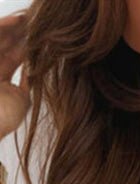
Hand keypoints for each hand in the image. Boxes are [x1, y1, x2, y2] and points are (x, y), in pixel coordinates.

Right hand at [0, 10, 30, 138]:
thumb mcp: (22, 99)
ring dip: (16, 25)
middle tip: (39, 21)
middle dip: (23, 31)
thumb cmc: (3, 119)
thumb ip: (29, 83)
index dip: (29, 45)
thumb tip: (38, 70)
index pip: (14, 56)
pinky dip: (4, 26)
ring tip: (32, 17)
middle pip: (7, 43)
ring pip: (1, 37)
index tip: (45, 36)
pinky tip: (19, 20)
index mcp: (0, 79)